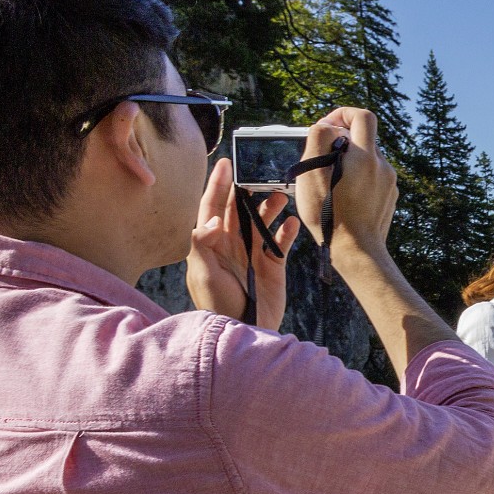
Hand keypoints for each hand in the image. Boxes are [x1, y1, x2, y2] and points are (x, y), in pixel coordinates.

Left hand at [185, 158, 297, 327]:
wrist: (245, 329)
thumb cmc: (218, 304)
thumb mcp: (203, 274)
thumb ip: (202, 244)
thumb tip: (211, 220)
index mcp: (210, 243)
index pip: (211, 208)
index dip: (218, 185)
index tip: (225, 164)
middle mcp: (231, 244)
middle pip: (238, 209)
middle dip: (247, 190)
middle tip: (259, 174)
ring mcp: (253, 253)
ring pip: (261, 221)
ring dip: (270, 208)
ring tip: (280, 197)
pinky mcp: (273, 264)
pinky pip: (281, 241)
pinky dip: (287, 231)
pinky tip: (291, 223)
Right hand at [292, 107, 398, 267]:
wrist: (358, 252)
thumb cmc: (330, 215)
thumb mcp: (312, 173)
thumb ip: (319, 139)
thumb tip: (329, 126)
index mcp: (366, 157)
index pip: (363, 116)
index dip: (343, 114)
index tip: (327, 126)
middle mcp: (383, 166)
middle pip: (364, 138)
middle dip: (342, 139)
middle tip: (323, 156)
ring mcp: (389, 183)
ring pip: (368, 158)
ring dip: (349, 161)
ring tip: (330, 181)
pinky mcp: (389, 197)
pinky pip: (373, 176)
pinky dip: (358, 177)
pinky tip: (344, 195)